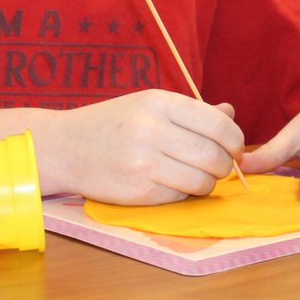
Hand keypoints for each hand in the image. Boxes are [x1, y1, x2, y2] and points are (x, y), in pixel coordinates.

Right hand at [36, 89, 244, 204]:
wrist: (65, 146)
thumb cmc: (111, 123)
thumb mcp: (148, 105)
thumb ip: (191, 111)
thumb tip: (230, 114)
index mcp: (158, 102)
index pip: (218, 125)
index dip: (235, 140)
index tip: (234, 148)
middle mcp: (152, 130)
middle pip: (215, 156)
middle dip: (225, 165)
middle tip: (218, 166)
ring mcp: (144, 163)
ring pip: (202, 181)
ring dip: (207, 183)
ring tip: (194, 175)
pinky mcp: (139, 192)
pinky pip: (180, 197)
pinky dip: (183, 193)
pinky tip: (169, 182)